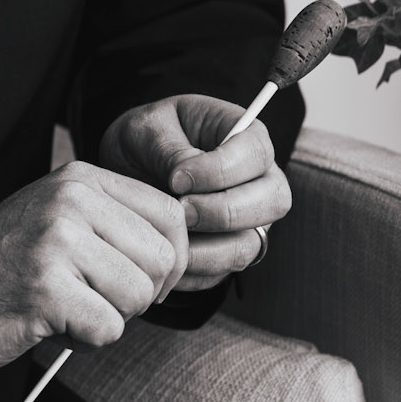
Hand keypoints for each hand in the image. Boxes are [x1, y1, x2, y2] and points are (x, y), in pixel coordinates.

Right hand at [0, 161, 188, 373]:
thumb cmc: (4, 265)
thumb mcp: (60, 217)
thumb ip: (114, 220)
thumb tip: (181, 247)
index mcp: (80, 179)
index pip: (170, 215)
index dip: (170, 260)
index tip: (141, 278)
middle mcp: (70, 200)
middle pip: (163, 260)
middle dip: (138, 294)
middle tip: (94, 297)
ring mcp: (56, 242)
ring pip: (139, 296)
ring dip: (109, 316)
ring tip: (66, 306)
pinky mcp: (46, 288)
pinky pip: (109, 329)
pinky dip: (86, 339)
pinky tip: (51, 322)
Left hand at [98, 94, 291, 292]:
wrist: (126, 171)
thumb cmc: (145, 139)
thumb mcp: (147, 129)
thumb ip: (168, 149)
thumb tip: (186, 175)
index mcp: (243, 135)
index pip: (257, 153)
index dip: (222, 170)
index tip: (178, 178)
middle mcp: (258, 179)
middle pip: (274, 201)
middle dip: (224, 211)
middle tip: (180, 208)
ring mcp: (248, 220)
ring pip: (251, 244)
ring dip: (209, 248)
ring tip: (170, 234)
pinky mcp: (228, 251)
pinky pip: (222, 272)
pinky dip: (193, 270)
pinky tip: (165, 253)